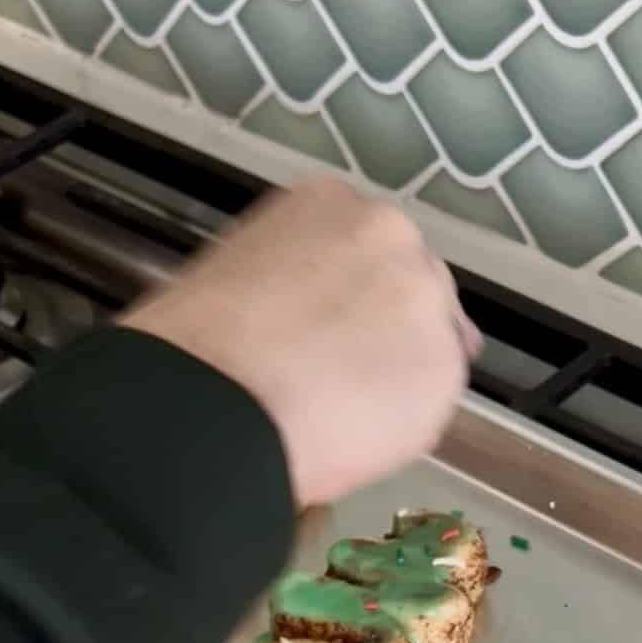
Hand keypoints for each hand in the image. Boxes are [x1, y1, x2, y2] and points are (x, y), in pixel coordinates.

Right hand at [120, 177, 481, 509]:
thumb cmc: (196, 350)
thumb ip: (294, 282)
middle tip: (348, 381)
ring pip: (431, 343)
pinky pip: (435, 400)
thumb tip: (309, 325)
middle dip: (388, 333)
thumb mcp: (238, 276)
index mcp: (328, 201)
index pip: (366, 250)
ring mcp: (426, 296)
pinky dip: (405, 425)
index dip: (353, 301)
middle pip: (412, 287)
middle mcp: (390, 233)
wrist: (214, 403)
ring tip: (348, 419)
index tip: (335, 334)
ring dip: (400, 377)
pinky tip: (358, 441)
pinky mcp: (446, 366)